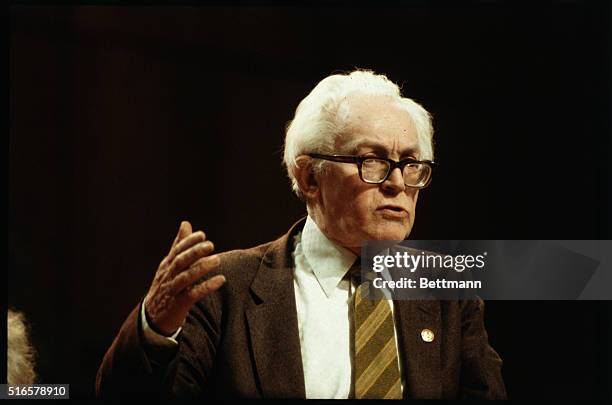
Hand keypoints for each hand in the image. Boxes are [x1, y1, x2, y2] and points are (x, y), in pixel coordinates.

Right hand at [144, 221, 225, 335]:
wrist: (152, 318)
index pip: (176, 251)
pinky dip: (206, 287)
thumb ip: (179, 244)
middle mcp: (168, 276)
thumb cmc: (166, 286)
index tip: (202, 235)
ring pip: (185, 278)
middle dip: (194, 252)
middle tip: (210, 245)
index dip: (188, 242)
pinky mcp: (178, 305)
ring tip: (218, 260)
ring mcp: (172, 291)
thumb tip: (186, 223)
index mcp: (167, 265)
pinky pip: (193, 294)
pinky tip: (220, 280)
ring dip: (201, 268)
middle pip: (180, 262)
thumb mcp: (170, 265)